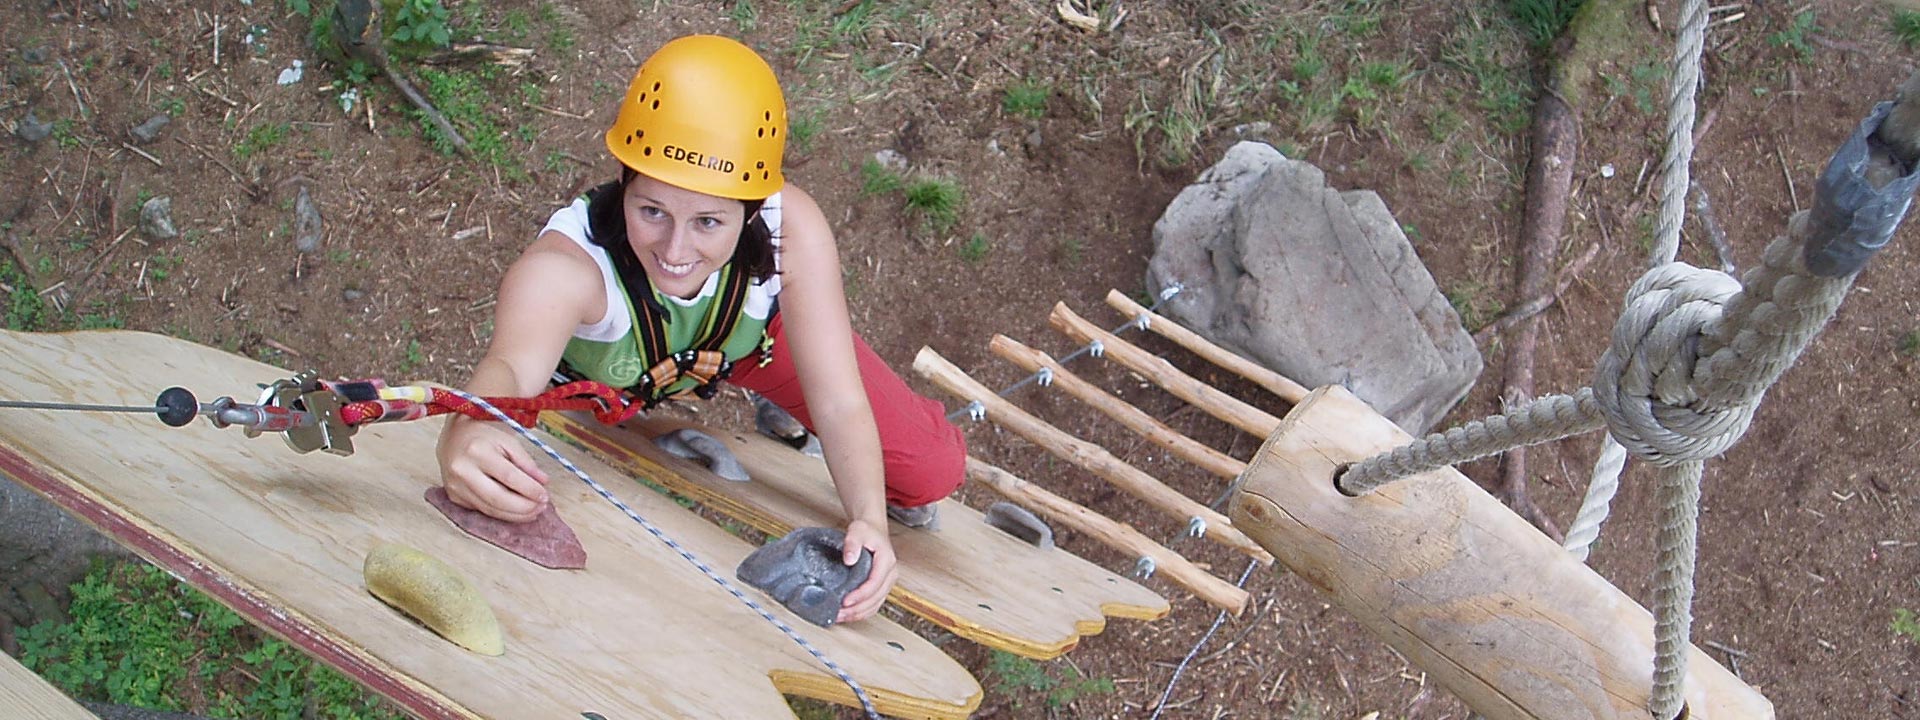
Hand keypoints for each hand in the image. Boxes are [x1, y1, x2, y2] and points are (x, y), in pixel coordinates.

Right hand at [436, 417, 551, 522]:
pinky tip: (515, 511)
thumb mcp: (508, 440)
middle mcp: (462, 470)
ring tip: (533, 511)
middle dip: (524, 507)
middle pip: (498, 498)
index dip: (530, 489)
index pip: (509, 477)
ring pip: (489, 509)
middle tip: (541, 507)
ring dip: (515, 515)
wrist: (454, 435)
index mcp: (477, 451)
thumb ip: (526, 461)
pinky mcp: (454, 496)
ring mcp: (455, 486)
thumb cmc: (484, 435)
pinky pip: (481, 509)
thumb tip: (543, 482)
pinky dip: (501, 513)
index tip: (545, 496)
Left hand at [836, 518, 896, 623]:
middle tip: (839, 613)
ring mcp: (887, 582)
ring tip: (840, 617)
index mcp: (887, 561)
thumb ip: (852, 543)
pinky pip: (873, 604)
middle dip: (857, 609)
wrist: (873, 530)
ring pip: (875, 605)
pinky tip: (849, 614)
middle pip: (875, 599)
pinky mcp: (881, 587)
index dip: (860, 595)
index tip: (845, 601)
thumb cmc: (867, 530)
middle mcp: (890, 574)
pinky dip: (861, 612)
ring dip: (858, 614)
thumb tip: (849, 559)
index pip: (874, 584)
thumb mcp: (857, 531)